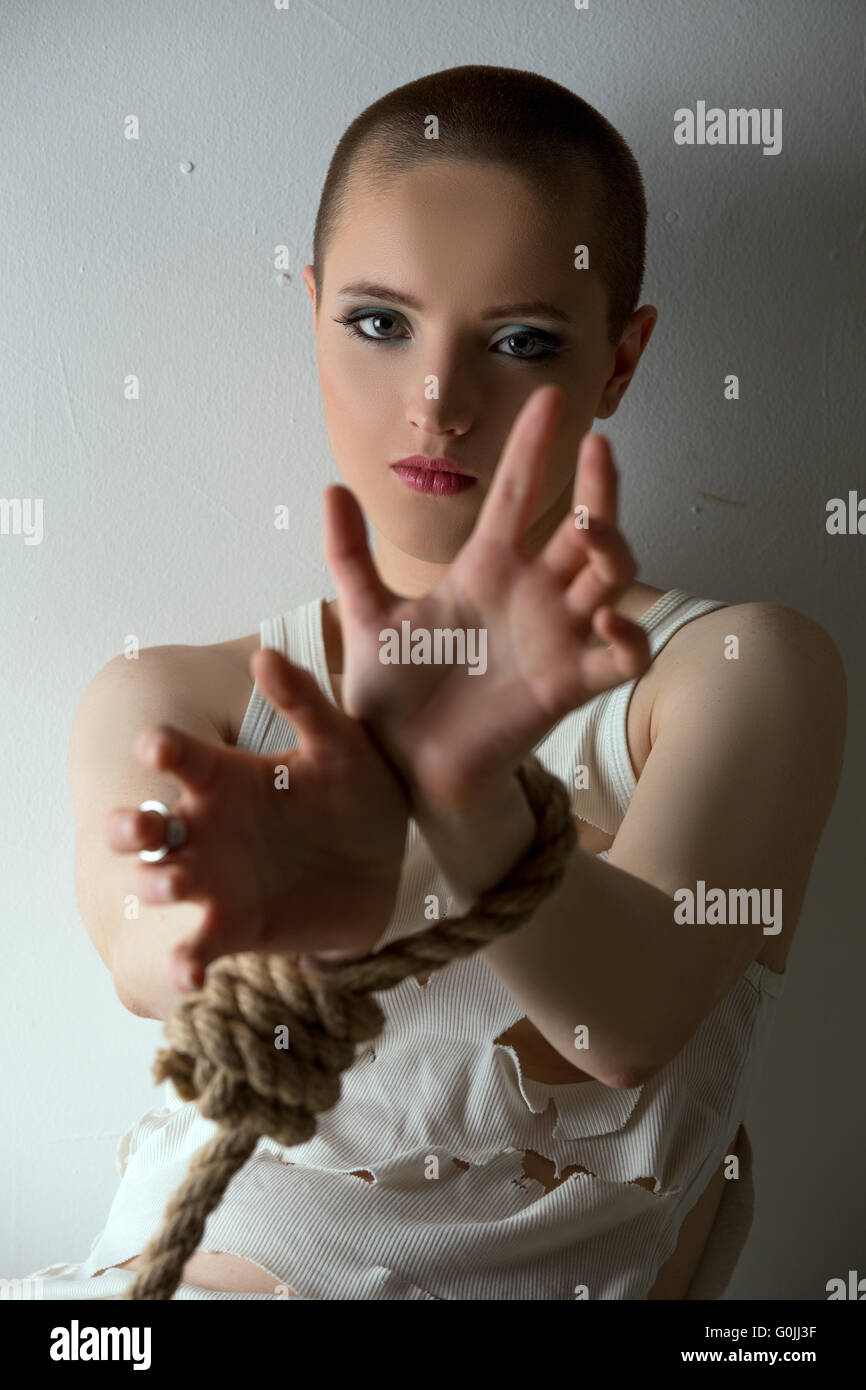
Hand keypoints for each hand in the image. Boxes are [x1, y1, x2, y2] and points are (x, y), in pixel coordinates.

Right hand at [105, 648, 409, 990]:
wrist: (388, 864)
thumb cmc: (356, 792)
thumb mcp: (342, 744)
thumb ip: (306, 701)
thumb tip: (263, 654)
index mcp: (225, 777)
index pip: (179, 758)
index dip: (160, 749)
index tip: (156, 746)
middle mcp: (206, 828)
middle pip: (143, 827)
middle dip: (128, 825)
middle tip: (142, 825)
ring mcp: (214, 880)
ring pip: (159, 882)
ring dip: (155, 884)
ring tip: (173, 883)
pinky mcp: (233, 927)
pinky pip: (197, 948)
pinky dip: (185, 962)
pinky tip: (191, 972)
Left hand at [322, 383, 651, 817]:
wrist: (402, 768)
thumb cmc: (392, 697)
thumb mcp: (366, 616)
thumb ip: (350, 555)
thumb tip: (331, 487)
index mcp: (485, 570)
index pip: (517, 495)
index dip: (534, 447)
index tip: (549, 398)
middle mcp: (529, 596)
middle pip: (581, 528)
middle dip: (598, 488)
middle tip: (600, 448)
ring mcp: (553, 638)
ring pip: (608, 578)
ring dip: (613, 549)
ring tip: (593, 528)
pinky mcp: (566, 686)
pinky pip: (618, 658)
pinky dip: (628, 637)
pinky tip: (610, 618)